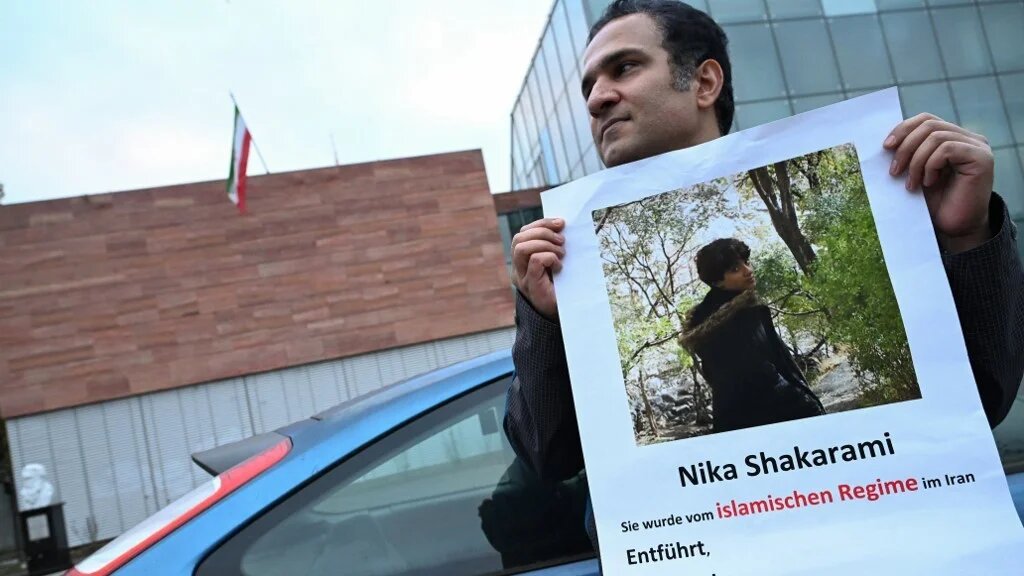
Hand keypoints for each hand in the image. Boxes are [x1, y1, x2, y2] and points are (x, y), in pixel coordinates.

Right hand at [511, 218, 564, 320]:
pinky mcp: (531, 286)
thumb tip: (562, 226)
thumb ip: (554, 246)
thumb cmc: (563, 287)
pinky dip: (549, 257)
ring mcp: (522, 278)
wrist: (567, 315)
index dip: (541, 223)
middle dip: (542, 231)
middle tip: (562, 240)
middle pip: (519, 237)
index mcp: (522, 260)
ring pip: (521, 247)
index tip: (560, 223)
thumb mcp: (557, 262)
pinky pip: (535, 261)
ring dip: (545, 244)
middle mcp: (518, 268)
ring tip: (562, 253)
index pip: (523, 233)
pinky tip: (559, 266)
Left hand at [884, 113, 993, 253]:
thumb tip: (886, 140)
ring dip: (916, 161)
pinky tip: (929, 183)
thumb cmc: (934, 202)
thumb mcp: (916, 172)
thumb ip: (909, 152)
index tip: (886, 147)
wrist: (954, 228)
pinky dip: (931, 165)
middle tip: (894, 172)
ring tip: (911, 184)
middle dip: (905, 147)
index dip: (904, 129)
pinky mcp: (982, 158)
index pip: (926, 119)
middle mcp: (969, 138)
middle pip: (929, 125)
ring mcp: (978, 147)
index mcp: (953, 137)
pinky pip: (947, 148)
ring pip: (936, 137)